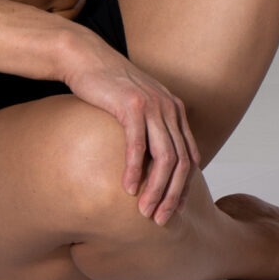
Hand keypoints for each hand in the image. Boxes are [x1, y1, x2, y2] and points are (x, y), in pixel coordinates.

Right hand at [63, 32, 198, 223]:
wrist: (87, 59)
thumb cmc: (109, 88)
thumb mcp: (139, 108)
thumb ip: (151, 130)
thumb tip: (153, 165)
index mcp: (175, 110)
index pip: (191, 156)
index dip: (186, 186)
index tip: (175, 210)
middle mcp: (169, 108)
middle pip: (181, 161)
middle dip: (173, 195)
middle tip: (160, 220)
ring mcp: (152, 105)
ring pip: (164, 157)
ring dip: (156, 189)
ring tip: (145, 212)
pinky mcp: (131, 105)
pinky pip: (138, 144)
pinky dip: (135, 169)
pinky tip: (127, 189)